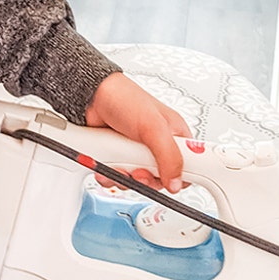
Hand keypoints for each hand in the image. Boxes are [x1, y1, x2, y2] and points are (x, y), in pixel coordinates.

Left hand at [84, 72, 192, 191]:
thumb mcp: (154, 127)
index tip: (170, 183)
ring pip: (136, 181)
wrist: (91, 96)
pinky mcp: (118, 156)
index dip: (180, 178)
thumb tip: (176, 183)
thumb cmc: (124, 99)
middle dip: (145, 180)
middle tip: (137, 172)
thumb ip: (169, 156)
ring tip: (117, 167)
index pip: (188, 167)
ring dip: (124, 179)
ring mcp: (136, 153)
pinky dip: (110, 176)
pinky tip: (105, 167)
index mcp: (174, 137)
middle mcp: (157, 147)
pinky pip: (118, 177)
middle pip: (159, 180)